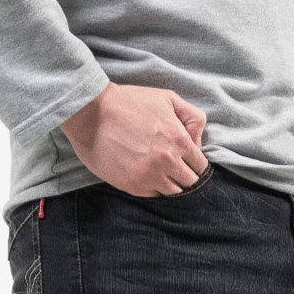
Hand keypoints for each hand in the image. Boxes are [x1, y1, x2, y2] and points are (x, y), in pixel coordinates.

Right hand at [61, 83, 208, 196]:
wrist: (92, 114)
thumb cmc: (129, 102)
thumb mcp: (168, 98)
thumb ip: (192, 117)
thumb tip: (198, 141)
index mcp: (180, 141)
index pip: (201, 166)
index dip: (195, 163)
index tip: (186, 160)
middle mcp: (169, 162)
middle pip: (190, 182)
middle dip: (185, 174)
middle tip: (173, 166)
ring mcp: (151, 176)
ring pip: (173, 192)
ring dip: (170, 183)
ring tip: (158, 171)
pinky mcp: (134, 186)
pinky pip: (154, 195)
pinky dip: (153, 187)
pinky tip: (145, 174)